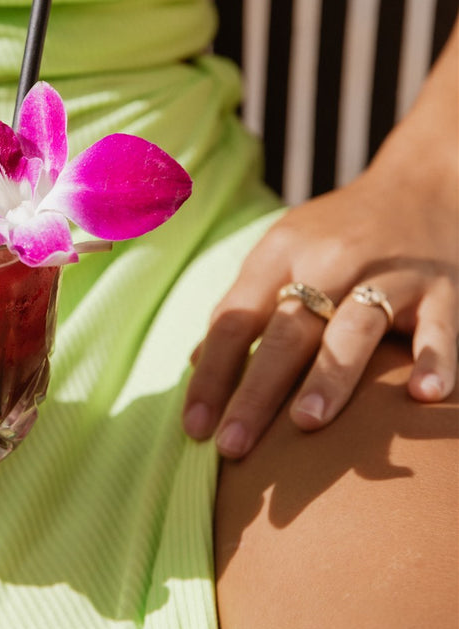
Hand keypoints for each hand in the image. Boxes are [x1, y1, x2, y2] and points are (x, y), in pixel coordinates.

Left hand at [183, 167, 457, 459]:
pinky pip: (438, 326)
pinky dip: (433, 359)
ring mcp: (389, 273)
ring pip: (353, 327)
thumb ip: (244, 305)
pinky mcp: (441, 287)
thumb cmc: (338, 232)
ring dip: (329, 376)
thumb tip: (196, 364)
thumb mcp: (283, 251)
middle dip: (256, 391)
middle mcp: (330, 259)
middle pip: (286, 331)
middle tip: (233, 446)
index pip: (235, 318)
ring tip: (306, 424)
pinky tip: (424, 396)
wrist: (422, 182)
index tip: (195, 428)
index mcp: (282, 252)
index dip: (212, 374)